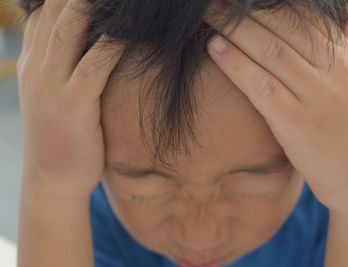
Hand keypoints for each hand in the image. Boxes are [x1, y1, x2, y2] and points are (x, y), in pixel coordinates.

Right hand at [16, 0, 124, 196]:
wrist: (52, 178)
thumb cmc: (63, 134)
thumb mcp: (54, 92)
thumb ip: (63, 62)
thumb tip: (92, 39)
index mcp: (33, 61)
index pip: (45, 10)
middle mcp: (37, 67)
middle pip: (55, 11)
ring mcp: (50, 86)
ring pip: (68, 31)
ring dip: (93, 6)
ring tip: (122, 0)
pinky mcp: (72, 106)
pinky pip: (92, 67)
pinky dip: (110, 45)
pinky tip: (130, 30)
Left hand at [203, 2, 347, 213]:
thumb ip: (343, 46)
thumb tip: (335, 15)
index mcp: (347, 59)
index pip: (305, 16)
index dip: (270, 3)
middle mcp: (335, 72)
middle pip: (284, 28)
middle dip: (246, 11)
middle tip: (217, 1)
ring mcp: (317, 97)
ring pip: (271, 52)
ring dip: (235, 30)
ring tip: (210, 15)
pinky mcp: (297, 123)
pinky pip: (261, 85)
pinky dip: (235, 64)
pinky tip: (214, 48)